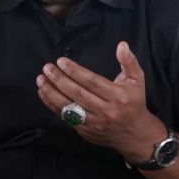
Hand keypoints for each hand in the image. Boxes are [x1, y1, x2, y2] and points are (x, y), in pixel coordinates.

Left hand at [36, 41, 161, 159]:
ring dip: (52, 93)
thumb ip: (129, 62)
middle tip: (47, 68)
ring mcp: (94, 123)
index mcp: (118, 96)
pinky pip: (66, 117)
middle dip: (59, 80)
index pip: (92, 82)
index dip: (75, 71)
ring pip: (69, 107)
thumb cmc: (134, 102)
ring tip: (41, 80)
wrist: (134, 133)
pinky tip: (44, 93)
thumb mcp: (137, 80)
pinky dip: (52, 105)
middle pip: (78, 94)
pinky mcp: (85, 131)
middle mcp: (106, 111)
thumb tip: (121, 45)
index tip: (61, 62)